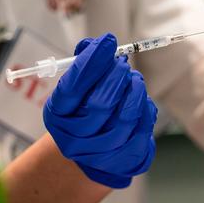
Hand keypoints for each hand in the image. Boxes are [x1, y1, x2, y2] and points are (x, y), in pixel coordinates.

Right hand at [43, 33, 156, 187]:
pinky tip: (141, 100)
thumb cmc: (84, 111)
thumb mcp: (76, 91)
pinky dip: (146, 108)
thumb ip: (84, 65)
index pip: (72, 87)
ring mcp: (99, 153)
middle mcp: (74, 139)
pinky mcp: (124, 160)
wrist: (91, 155)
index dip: (91, 62)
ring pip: (125, 117)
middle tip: (123, 63)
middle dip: (116, 76)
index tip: (107, 42)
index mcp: (58, 115)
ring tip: (135, 79)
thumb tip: (96, 43)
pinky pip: (142, 130)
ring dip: (135, 91)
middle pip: (100, 104)